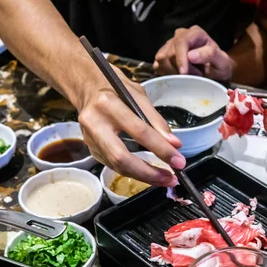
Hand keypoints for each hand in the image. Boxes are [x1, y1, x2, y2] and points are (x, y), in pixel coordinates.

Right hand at [76, 65, 184, 186]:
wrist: (88, 88)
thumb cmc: (116, 89)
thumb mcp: (139, 96)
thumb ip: (157, 121)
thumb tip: (174, 144)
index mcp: (108, 104)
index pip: (139, 132)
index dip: (161, 149)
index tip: (179, 161)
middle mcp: (94, 123)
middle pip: (122, 158)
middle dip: (148, 173)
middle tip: (170, 179)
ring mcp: (89, 139)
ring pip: (117, 166)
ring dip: (143, 176)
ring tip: (164, 179)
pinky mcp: (91, 149)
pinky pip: (114, 165)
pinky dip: (133, 171)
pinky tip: (148, 173)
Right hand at [153, 26, 232, 80]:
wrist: (215, 69)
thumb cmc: (219, 64)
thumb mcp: (221, 61)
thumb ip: (209, 55)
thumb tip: (191, 56)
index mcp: (194, 33)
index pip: (181, 42)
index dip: (180, 58)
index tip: (184, 73)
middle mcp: (180, 35)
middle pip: (169, 53)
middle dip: (180, 69)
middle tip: (196, 76)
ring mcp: (169, 45)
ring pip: (161, 59)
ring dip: (173, 72)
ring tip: (188, 75)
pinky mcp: (163, 56)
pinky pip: (157, 65)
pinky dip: (166, 74)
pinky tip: (178, 76)